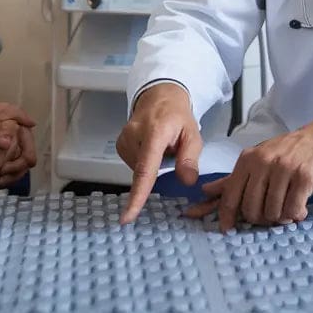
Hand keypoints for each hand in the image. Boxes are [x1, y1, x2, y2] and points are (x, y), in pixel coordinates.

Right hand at [117, 83, 201, 223]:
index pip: (145, 169)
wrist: (160, 96)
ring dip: (153, 166)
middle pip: (145, 172)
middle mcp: (133, 135)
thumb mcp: (193, 134)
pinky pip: (134, 165)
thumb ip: (190, 158)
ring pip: (139, 170)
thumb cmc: (177, 116)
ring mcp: (123, 140)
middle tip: (173, 151)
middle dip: (161, 169)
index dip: (138, 195)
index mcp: (154, 133)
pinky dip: (145, 162)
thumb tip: (187, 182)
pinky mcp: (119, 145)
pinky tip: (152, 149)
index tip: (128, 216)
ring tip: (162, 147)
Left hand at [183, 114, 312, 231]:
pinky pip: (293, 209)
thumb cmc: (290, 151)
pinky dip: (296, 215)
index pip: (230, 195)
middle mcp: (263, 163)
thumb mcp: (259, 159)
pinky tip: (300, 209)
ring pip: (272, 211)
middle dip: (260, 219)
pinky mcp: (305, 177)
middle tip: (272, 216)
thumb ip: (234, 178)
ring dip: (281, 218)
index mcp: (248, 159)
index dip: (227, 216)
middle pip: (251, 208)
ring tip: (288, 210)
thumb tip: (204, 191)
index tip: (227, 230)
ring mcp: (284, 169)